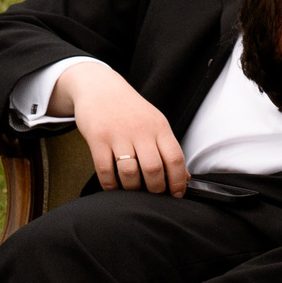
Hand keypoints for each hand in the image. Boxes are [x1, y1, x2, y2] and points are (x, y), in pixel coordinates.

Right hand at [52, 60, 185, 194]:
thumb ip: (168, 149)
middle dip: (156, 189)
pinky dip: (110, 184)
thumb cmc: (131, 110)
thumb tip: (184, 177)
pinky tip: (114, 187)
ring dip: (133, 189)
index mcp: (160, 128)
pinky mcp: (97, 138)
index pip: (175, 159)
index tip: (176, 194)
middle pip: (153, 169)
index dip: (178, 181)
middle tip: (153, 194)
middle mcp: (140, 131)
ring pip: (129, 172)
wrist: (100, 88)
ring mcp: (118, 134)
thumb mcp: (156, 123)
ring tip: (134, 190)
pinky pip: (105, 169)